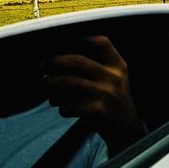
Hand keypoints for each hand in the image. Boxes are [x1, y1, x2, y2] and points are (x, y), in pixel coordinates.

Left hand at [41, 36, 144, 154]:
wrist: (127, 129)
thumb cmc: (112, 100)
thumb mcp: (113, 78)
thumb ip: (96, 65)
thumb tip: (59, 55)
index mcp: (117, 64)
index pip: (100, 42)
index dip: (79, 38)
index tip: (61, 41)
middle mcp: (113, 76)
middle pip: (77, 60)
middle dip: (54, 61)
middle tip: (42, 66)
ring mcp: (107, 94)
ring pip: (69, 82)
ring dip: (51, 84)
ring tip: (46, 86)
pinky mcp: (99, 111)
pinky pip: (70, 106)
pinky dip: (61, 107)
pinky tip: (61, 108)